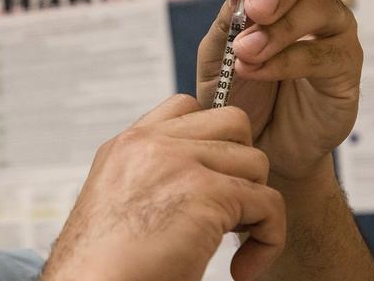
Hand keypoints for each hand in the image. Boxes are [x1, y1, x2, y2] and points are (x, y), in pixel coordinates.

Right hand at [43, 95, 284, 280]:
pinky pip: (269, 204)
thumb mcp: (117, 201)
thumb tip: (193, 182)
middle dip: (242, 164)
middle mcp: (150, 144)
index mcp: (127, 145)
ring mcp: (178, 162)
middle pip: (231, 122)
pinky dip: (269, 241)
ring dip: (256, 205)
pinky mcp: (206, 193)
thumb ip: (149, 176)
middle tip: (231, 208)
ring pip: (256, 162)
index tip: (213, 184)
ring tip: (233, 240)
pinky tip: (243, 269)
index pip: (186, 108)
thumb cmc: (105, 262)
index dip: (213, 141)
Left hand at [197, 0, 362, 180]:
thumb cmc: (235, 87)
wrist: (251, 143)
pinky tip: (257, 68)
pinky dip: (285, 59)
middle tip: (252, 6)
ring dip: (277, 28)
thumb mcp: (219, 47)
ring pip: (320, 8)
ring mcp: (330, 33)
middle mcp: (307, 1)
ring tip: (245, 51)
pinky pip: (322, 54)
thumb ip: (231, 12)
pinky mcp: (343, 69)